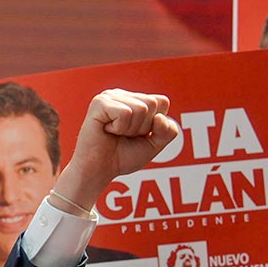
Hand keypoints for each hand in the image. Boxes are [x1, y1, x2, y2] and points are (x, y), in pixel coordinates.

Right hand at [55, 89, 179, 207]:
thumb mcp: (154, 144)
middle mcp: (122, 95)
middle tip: (124, 136)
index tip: (136, 135)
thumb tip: (159, 117)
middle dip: (143, 127)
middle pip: (153, 104)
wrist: (98, 171)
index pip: (162, 102)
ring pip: (141, 108)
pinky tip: (107, 130)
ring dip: (130, 129)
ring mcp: (109, 96)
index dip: (154, 124)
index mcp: (134, 99)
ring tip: (115, 134)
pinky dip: (119, 128)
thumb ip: (168, 131)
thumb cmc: (122, 157)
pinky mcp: (99, 103)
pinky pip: (125, 113)